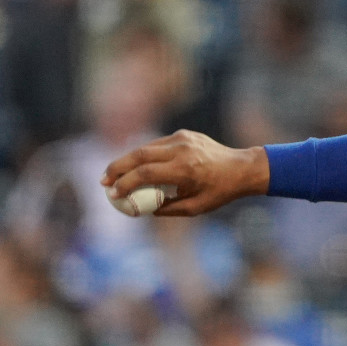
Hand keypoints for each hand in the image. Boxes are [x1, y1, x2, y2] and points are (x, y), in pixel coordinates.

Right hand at [101, 130, 269, 215]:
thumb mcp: (196, 208)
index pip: (145, 173)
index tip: (113, 194)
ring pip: (146, 147)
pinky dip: (144, 154)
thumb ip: (167, 209)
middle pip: (139, 155)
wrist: (242, 168)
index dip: (125, 183)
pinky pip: (158, 144)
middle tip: (103, 181)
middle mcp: (182, 150)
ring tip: (114, 174)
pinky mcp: (184, 134)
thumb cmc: (220, 192)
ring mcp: (182, 139)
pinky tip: (135, 165)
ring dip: (127, 160)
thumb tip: (143, 210)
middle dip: (117, 168)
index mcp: (185, 169)